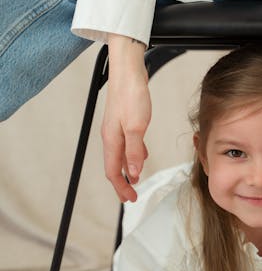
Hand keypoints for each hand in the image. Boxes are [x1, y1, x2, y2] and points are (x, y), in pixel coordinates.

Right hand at [101, 35, 150, 201]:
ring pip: (119, 155)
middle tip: (131, 195)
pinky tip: (141, 155)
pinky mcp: (123, 120)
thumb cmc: (131, 95)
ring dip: (127, 169)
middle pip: (114, 166)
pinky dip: (132, 154)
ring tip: (136, 180)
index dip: (121, 187)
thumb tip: (133, 173)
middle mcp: (111, 136)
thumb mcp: (136, 126)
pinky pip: (126, 144)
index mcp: (111, 140)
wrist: (128, 71)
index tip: (130, 199)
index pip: (112, 171)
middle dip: (122, 183)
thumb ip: (134, 151)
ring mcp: (116, 128)